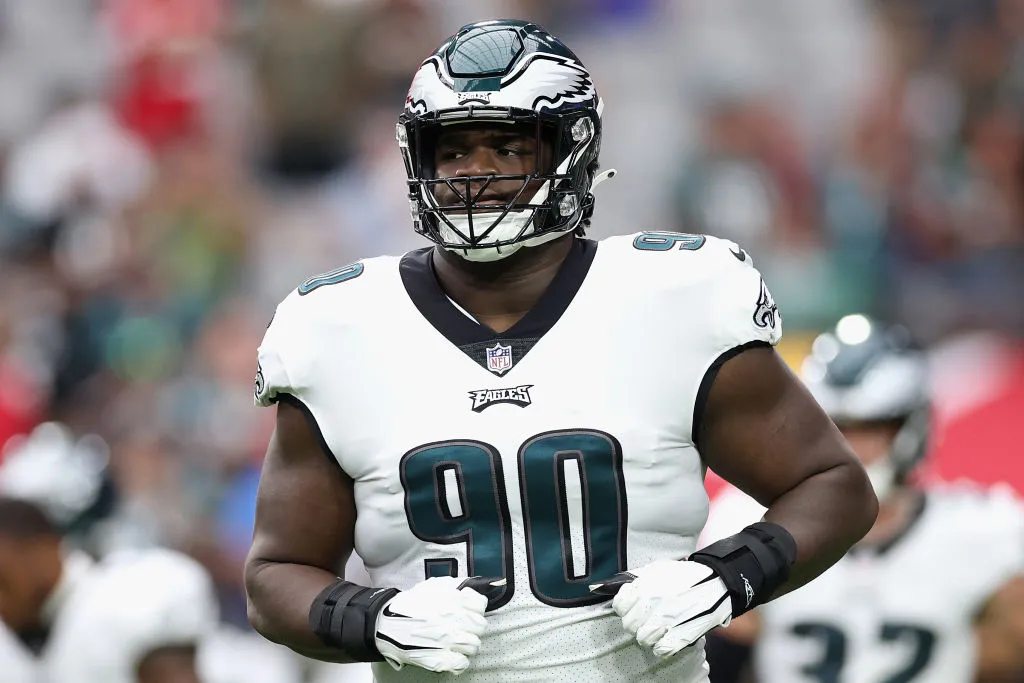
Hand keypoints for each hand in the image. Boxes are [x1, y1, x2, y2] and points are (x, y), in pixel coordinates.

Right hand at [375, 576, 498, 673]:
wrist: (385, 624)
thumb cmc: (408, 605)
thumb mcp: (432, 586)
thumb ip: (455, 585)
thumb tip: (472, 588)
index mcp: (452, 600)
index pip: (480, 605)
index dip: (476, 609)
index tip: (470, 611)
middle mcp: (452, 619)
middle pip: (480, 626)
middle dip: (472, 627)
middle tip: (462, 627)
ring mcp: (447, 641)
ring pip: (474, 645)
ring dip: (467, 644)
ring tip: (456, 641)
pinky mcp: (439, 659)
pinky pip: (461, 663)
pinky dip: (459, 660)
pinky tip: (451, 654)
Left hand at [591, 560, 732, 657]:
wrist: (718, 582)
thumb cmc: (687, 576)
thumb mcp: (658, 569)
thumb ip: (637, 580)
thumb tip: (615, 589)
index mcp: (645, 586)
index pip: (619, 606)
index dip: (625, 608)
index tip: (632, 608)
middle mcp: (653, 603)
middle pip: (629, 625)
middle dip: (636, 623)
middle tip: (647, 619)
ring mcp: (666, 620)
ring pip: (642, 639)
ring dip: (648, 636)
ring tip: (657, 630)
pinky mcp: (681, 635)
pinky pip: (660, 650)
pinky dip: (662, 647)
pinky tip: (667, 638)